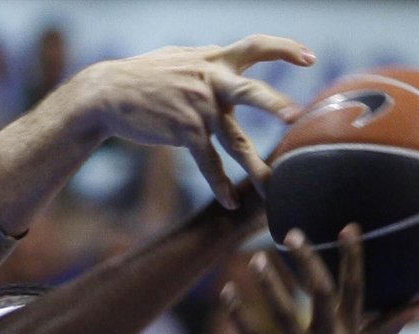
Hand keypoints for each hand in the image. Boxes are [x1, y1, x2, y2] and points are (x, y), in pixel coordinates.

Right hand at [73, 36, 314, 206]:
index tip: (311, 57)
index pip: (256, 46)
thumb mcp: (179, 58)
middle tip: (299, 116)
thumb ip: (207, 61)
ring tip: (273, 186)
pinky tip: (231, 202)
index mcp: (214, 60)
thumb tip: (222, 55)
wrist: (106, 94)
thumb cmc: (141, 75)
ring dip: (255, 165)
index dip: (285, 49)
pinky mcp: (183, 132)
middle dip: (276, 104)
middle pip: (251, 92)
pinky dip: (218, 183)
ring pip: (234, 140)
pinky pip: (207, 162)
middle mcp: (211, 82)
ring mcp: (197, 109)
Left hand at [223, 225, 418, 333]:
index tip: (347, 227)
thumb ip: (387, 326)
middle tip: (292, 233)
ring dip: (269, 286)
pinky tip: (226, 293)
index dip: (352, 259)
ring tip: (253, 259)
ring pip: (287, 317)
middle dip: (308, 263)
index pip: (355, 290)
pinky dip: (240, 318)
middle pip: (322, 296)